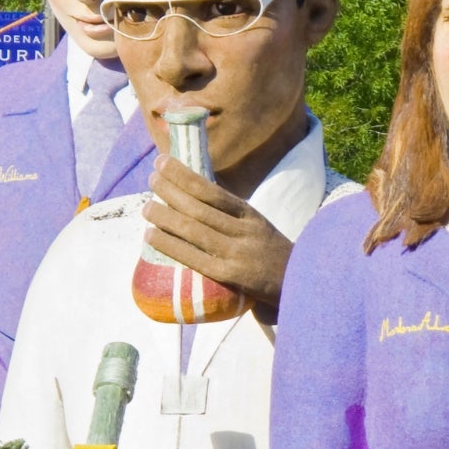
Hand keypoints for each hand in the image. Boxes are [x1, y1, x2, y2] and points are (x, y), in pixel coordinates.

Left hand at [143, 155, 292, 303]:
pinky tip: (151, 236)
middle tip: (151, 177)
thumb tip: (197, 200)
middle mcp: (243, 231)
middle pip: (200, 207)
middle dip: (172, 189)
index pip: (213, 191)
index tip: (164, 162)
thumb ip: (234, 218)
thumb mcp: (260, 229)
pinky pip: (194, 257)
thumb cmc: (275, 258)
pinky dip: (170, 245)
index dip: (186, 176)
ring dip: (165, 215)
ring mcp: (236, 254)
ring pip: (194, 229)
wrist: (303, 286)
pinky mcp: (230, 276)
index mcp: (251, 216)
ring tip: (145, 207)